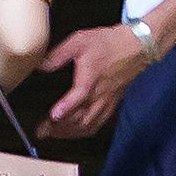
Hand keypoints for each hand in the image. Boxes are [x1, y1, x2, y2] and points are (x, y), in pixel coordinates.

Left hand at [40, 23, 153, 139]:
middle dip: (59, 127)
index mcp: (90, 79)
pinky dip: (84, 132)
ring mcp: (106, 102)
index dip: (65, 107)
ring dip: (70, 132)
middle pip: (80, 118)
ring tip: (54, 134)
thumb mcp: (79, 41)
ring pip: (88, 125)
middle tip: (42, 131)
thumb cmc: (108, 43)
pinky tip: (74, 132)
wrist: (135, 48)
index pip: (78, 96)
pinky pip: (97, 124)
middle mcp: (99, 95)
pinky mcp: (111, 105)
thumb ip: (58, 54)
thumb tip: (40, 66)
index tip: (53, 116)